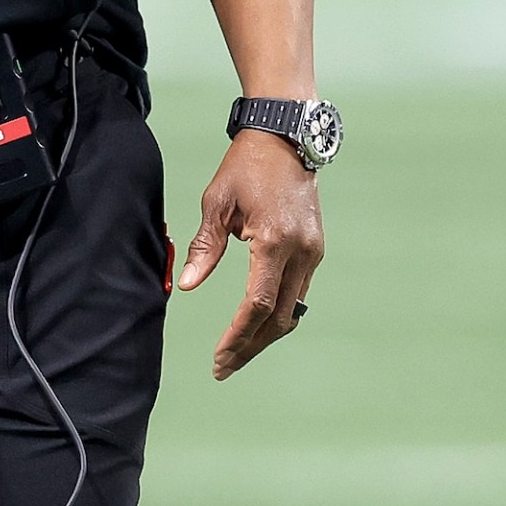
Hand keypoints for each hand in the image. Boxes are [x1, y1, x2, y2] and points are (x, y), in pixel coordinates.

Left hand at [178, 130, 323, 379]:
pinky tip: (258, 323)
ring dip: (266, 335)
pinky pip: (299, 293)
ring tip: (237, 352)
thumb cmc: (248, 165)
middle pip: (279, 318)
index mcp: (275, 241)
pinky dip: (278, 314)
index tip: (219, 358)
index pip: (257, 305)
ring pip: (293, 310)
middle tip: (223, 368)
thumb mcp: (218, 202)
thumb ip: (205, 247)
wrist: (287, 137)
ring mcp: (313, 251)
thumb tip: (190, 285)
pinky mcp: (315, 248)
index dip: (237, 336)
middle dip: (251, 347)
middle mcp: (301, 251)